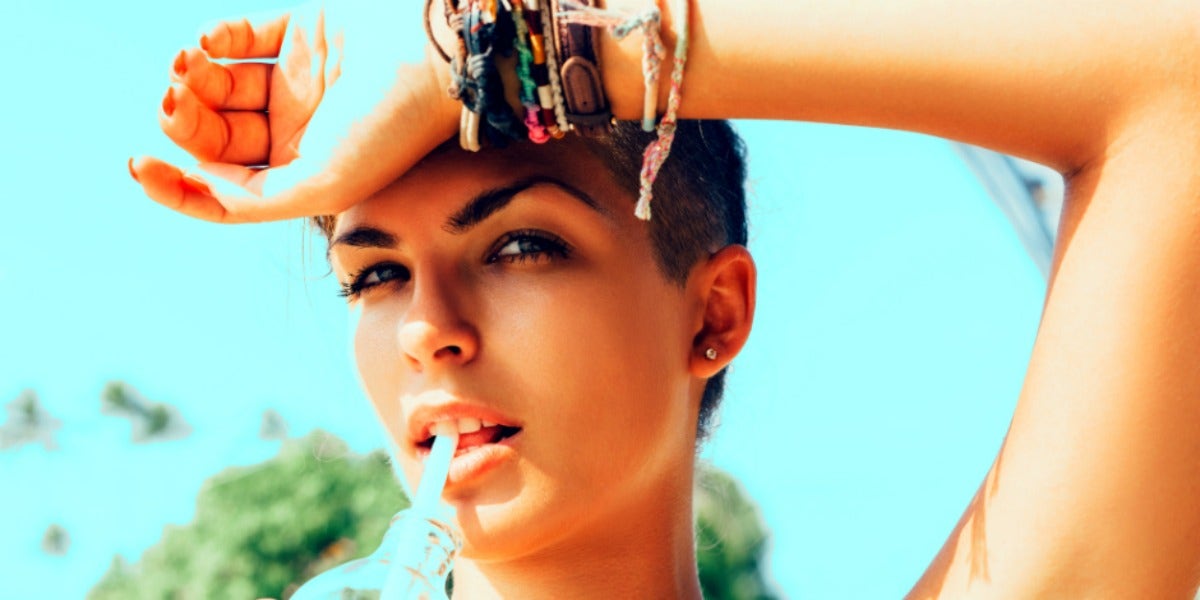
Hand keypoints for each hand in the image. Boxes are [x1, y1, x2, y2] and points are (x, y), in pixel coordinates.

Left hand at [130, 1, 458, 222]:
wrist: (438, 56)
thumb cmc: (390, 127)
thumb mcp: (322, 184)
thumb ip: (256, 199)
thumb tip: (195, 185)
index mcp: (304, 175)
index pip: (226, 187)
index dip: (177, 184)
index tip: (139, 164)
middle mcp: (299, 131)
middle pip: (217, 135)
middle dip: (184, 121)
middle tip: (171, 101)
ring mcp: (299, 80)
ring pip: (220, 85)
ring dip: (192, 78)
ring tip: (186, 64)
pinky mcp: (302, 31)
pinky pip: (242, 36)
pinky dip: (215, 38)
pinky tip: (208, 42)